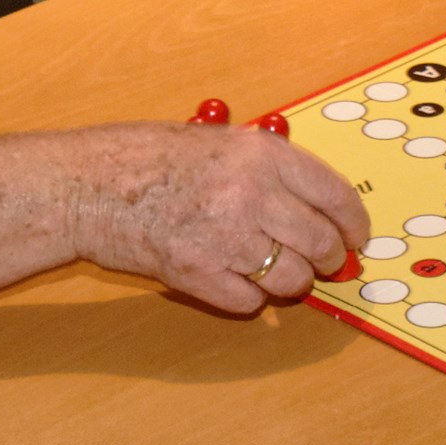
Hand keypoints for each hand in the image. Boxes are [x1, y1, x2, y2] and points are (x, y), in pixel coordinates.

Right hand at [86, 124, 367, 313]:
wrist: (88, 184)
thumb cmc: (147, 157)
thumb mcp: (219, 142)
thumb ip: (268, 168)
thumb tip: (314, 205)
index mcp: (262, 155)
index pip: (335, 197)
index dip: (353, 225)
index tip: (357, 238)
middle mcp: (252, 194)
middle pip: (320, 244)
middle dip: (328, 260)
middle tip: (322, 263)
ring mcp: (226, 237)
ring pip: (291, 280)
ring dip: (289, 283)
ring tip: (272, 273)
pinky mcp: (198, 274)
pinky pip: (249, 302)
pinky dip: (248, 299)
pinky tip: (233, 281)